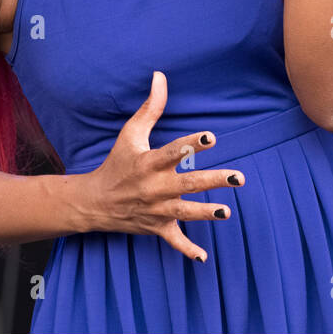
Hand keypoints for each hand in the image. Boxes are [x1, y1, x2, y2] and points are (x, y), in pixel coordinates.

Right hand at [76, 71, 244, 261]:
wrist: (95, 202)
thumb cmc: (117, 163)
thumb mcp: (130, 134)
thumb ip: (150, 107)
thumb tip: (160, 76)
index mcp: (148, 163)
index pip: (172, 152)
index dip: (192, 144)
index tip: (211, 137)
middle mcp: (153, 188)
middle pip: (187, 184)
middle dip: (212, 181)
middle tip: (238, 177)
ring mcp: (155, 210)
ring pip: (185, 213)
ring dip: (206, 213)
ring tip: (227, 211)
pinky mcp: (156, 227)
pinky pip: (173, 241)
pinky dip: (187, 249)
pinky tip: (203, 257)